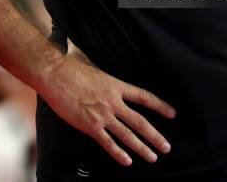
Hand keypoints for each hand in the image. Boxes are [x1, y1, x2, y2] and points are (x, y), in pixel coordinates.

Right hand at [41, 54, 175, 166]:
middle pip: (140, 121)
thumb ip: (100, 71)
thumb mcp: (93, 64)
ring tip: (153, 156)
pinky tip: (127, 161)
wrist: (55, 75)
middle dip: (155, 136)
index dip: (159, 106)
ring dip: (142, 148)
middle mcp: (113, 102)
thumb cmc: (71, 67)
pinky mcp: (90, 126)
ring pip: (128, 135)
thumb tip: (100, 66)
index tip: (171, 113)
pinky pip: (108, 143)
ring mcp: (102, 115)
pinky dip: (118, 154)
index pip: (143, 96)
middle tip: (166, 147)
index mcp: (115, 85)